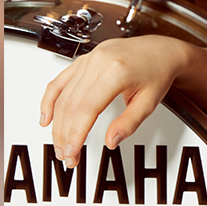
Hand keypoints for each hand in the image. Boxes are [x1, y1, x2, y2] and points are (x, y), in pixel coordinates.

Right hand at [39, 35, 190, 167]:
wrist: (161, 50)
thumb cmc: (157, 72)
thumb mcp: (149, 103)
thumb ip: (129, 123)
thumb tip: (111, 142)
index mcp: (116, 72)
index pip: (87, 109)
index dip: (76, 134)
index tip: (72, 153)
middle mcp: (99, 62)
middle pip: (71, 104)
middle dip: (65, 134)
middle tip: (66, 155)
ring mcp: (89, 59)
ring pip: (63, 95)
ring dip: (57, 123)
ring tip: (60, 144)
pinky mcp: (84, 59)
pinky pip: (60, 80)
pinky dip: (49, 99)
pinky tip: (46, 117)